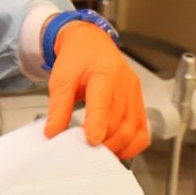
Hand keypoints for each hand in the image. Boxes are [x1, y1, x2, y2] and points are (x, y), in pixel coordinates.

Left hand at [44, 21, 149, 158]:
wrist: (91, 43)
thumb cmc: (77, 58)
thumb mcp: (61, 79)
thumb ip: (58, 108)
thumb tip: (52, 133)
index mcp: (103, 73)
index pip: (103, 102)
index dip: (98, 123)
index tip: (91, 140)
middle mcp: (124, 84)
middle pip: (119, 122)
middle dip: (102, 141)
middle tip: (83, 151)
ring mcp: (135, 94)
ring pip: (132, 130)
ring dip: (115, 146)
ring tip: (96, 151)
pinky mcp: (139, 103)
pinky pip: (143, 132)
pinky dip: (131, 146)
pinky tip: (115, 148)